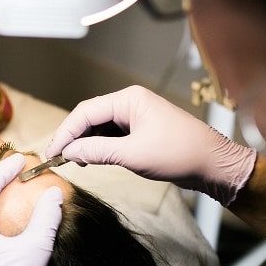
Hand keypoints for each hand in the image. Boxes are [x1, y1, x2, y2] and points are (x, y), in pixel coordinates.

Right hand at [45, 85, 256, 205]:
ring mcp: (136, 117)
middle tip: (58, 157)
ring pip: (100, 127)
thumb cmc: (180, 153)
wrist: (213, 165)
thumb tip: (70, 151)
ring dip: (85, 143)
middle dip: (73, 137)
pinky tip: (91, 159)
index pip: (85, 112)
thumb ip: (97, 151)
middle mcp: (131, 104)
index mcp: (129, 100)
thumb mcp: (132, 155)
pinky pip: (111, 136)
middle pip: (90, 117)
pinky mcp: (140, 132)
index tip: (52, 151)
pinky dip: (99, 147)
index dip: (65, 132)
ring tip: (74, 161)